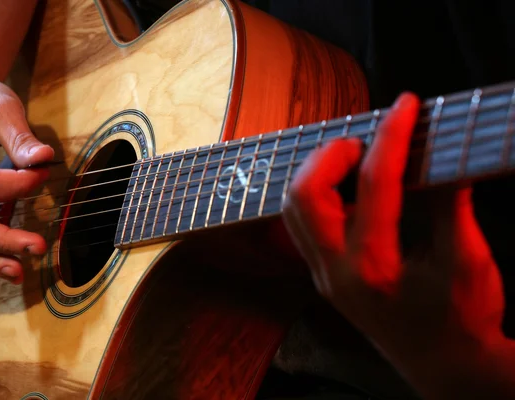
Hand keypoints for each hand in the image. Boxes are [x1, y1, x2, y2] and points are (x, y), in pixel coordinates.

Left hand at [282, 93, 512, 397]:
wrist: (446, 367)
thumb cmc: (463, 321)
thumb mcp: (467, 260)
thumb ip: (451, 204)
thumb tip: (443, 153)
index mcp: (374, 267)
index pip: (374, 183)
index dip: (391, 136)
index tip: (406, 106)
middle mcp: (336, 271)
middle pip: (305, 195)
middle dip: (330, 155)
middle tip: (366, 139)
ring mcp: (323, 276)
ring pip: (294, 210)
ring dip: (318, 173)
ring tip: (355, 157)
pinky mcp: (323, 276)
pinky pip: (303, 225)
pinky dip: (318, 195)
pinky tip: (347, 186)